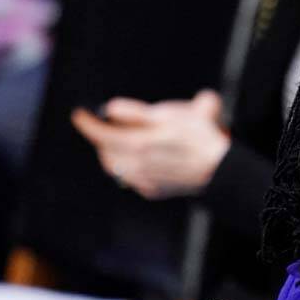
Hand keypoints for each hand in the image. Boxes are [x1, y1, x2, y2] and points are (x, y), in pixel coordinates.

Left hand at [71, 91, 230, 199]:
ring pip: (114, 167)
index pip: (100, 134)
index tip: (79, 113)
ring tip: (119, 140)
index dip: (87, 123)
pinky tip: (136, 158)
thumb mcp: (169, 115)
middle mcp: (136, 165)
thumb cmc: (199, 136)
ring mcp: (144, 181)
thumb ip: (135, 112)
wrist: (220, 169)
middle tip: (105, 124)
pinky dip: (126, 167)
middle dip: (101, 137)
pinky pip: (130, 178)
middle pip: (105, 151)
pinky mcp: (153, 190)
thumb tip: (111, 109)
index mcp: (137, 143)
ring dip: (111, 152)